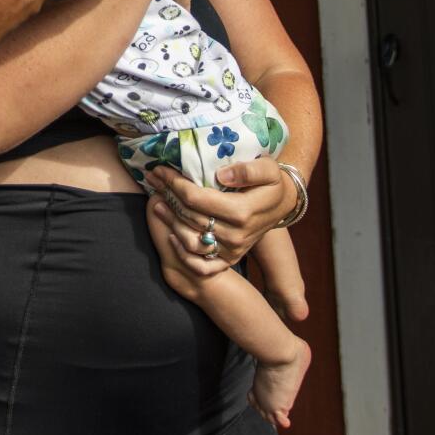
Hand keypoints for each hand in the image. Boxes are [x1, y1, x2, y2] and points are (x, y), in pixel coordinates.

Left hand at [146, 159, 296, 277]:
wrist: (281, 205)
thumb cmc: (271, 182)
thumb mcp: (268, 168)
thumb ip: (247, 170)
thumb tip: (221, 176)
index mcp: (243, 211)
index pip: (197, 198)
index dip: (175, 183)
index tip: (161, 170)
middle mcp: (236, 235)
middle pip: (190, 217)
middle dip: (168, 196)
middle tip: (152, 180)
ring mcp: (232, 249)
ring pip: (191, 240)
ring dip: (169, 221)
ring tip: (157, 203)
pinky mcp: (230, 259)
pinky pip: (201, 265)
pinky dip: (183, 254)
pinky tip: (171, 236)